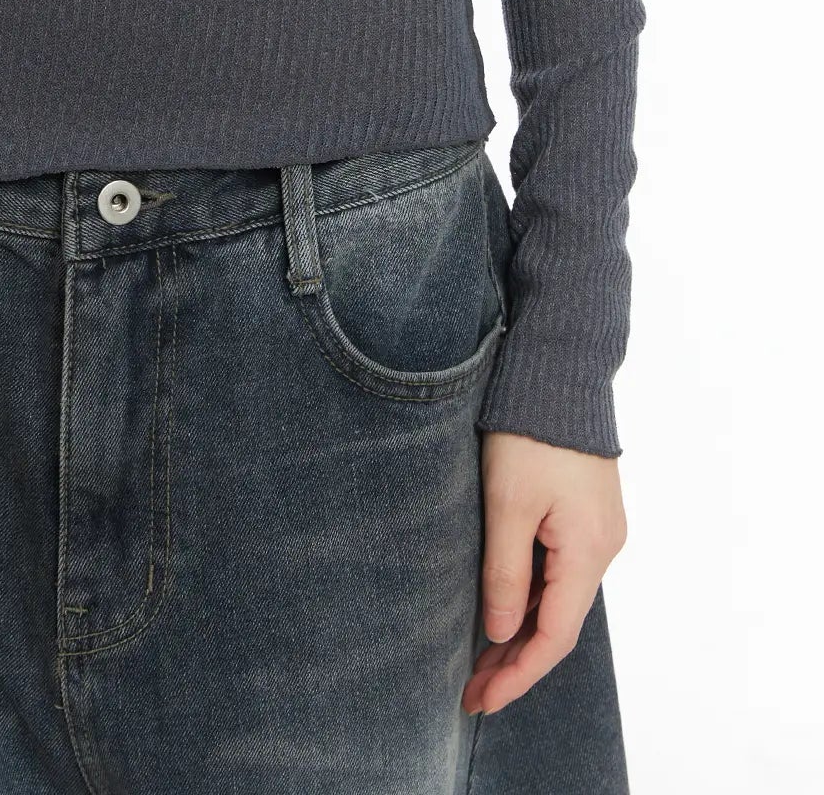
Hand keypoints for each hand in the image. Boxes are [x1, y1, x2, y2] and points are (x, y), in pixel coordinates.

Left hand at [464, 430, 627, 716]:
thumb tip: (499, 633)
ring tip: (477, 662)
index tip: (481, 700)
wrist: (559, 373)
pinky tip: (502, 610)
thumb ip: (504, 572)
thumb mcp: (506, 504)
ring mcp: (598, 531)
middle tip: (470, 691)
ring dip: (521, 631)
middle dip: (514, 661)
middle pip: (558, 623)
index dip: (517, 674)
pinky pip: (560, 572)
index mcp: (587, 552)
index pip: (553, 636)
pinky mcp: (587, 514)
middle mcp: (603, 549)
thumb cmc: (529, 433)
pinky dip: (532, 598)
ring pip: (558, 599)